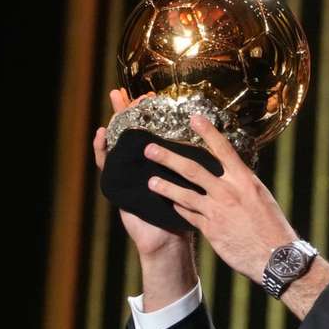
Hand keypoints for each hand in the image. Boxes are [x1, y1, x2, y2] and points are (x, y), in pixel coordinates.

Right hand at [94, 88, 192, 256]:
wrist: (168, 238)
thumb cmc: (185, 213)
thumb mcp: (197, 186)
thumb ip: (203, 167)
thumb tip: (226, 147)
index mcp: (165, 161)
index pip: (158, 130)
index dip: (155, 112)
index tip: (157, 95)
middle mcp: (145, 163)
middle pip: (136, 130)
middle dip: (133, 109)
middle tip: (129, 91)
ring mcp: (130, 171)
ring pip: (120, 140)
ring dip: (117, 120)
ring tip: (115, 100)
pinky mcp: (117, 183)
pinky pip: (106, 164)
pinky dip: (102, 149)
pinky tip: (102, 135)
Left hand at [142, 114, 297, 282]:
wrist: (275, 256)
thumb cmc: (273, 227)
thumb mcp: (261, 198)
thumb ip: (242, 186)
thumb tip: (231, 175)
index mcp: (245, 180)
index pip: (223, 150)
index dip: (208, 132)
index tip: (194, 118)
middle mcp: (229, 192)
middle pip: (192, 170)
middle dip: (168, 158)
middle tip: (150, 149)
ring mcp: (217, 211)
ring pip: (183, 194)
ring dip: (164, 186)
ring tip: (150, 181)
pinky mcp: (210, 229)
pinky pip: (188, 215)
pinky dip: (178, 208)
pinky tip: (170, 205)